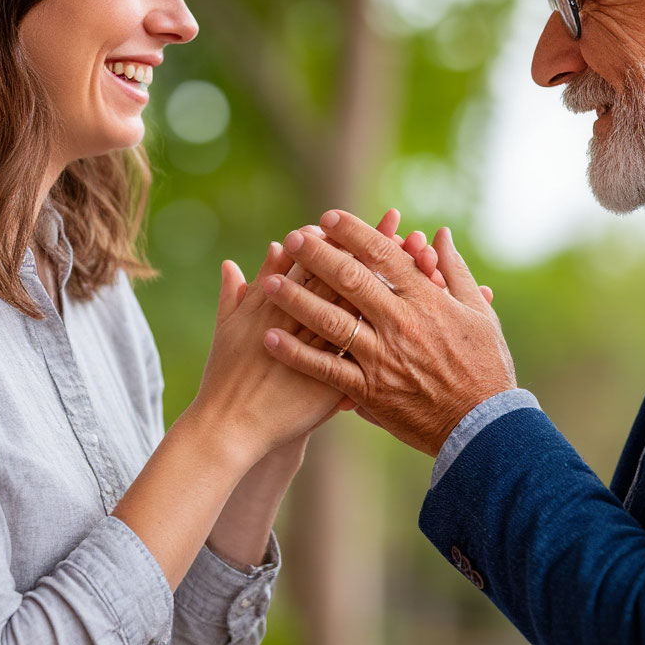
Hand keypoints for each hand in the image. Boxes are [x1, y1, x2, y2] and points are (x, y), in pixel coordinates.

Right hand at [190, 211, 405, 459]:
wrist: (230, 427)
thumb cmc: (225, 377)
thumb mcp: (229, 328)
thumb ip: (235, 293)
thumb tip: (236, 261)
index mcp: (278, 303)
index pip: (315, 260)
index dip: (343, 237)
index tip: (362, 217)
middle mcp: (304, 322)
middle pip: (346, 278)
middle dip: (376, 250)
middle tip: (403, 224)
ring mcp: (324, 352)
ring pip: (363, 310)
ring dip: (391, 284)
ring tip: (419, 255)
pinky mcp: (336, 380)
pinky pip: (371, 350)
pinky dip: (390, 333)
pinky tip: (412, 312)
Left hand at [259, 211, 516, 454]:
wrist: (483, 428)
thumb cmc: (486, 367)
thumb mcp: (479, 313)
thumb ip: (454, 271)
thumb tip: (439, 235)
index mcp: (426, 300)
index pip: (383, 255)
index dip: (354, 233)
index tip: (328, 218)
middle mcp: (400, 324)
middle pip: (350, 280)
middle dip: (317, 256)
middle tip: (292, 238)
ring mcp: (383, 358)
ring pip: (331, 322)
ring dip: (297, 300)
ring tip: (269, 282)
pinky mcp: (370, 391)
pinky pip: (327, 369)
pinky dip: (297, 354)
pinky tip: (271, 339)